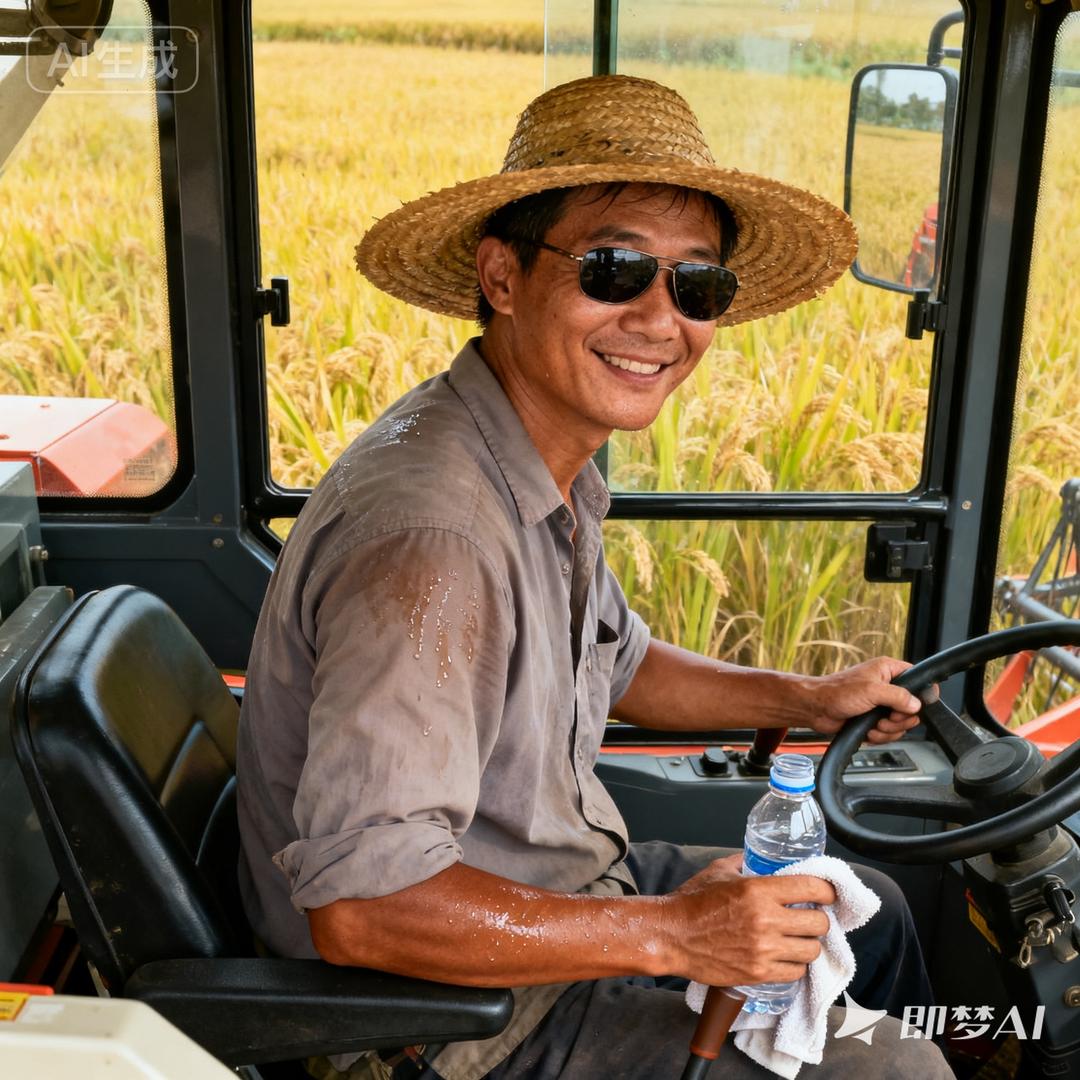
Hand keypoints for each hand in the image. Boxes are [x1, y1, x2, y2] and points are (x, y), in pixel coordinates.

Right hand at [662, 854, 835, 986]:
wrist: (671, 935)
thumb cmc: (692, 902)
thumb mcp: (718, 871)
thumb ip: (744, 863)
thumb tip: (759, 858)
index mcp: (758, 890)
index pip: (811, 888)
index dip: (827, 891)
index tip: (828, 894)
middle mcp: (766, 919)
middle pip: (818, 923)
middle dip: (818, 919)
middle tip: (810, 918)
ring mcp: (764, 949)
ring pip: (811, 950)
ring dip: (807, 944)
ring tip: (797, 940)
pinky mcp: (758, 972)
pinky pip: (795, 972)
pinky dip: (794, 965)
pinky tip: (785, 957)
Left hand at [804, 657, 931, 743]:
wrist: (816, 709)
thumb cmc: (836, 692)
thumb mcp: (871, 690)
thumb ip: (898, 696)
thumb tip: (916, 704)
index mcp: (888, 670)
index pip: (918, 678)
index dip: (922, 694)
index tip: (915, 706)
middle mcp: (887, 686)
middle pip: (913, 708)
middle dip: (901, 719)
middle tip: (887, 718)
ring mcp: (882, 705)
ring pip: (902, 723)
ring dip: (889, 730)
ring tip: (874, 725)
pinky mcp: (875, 720)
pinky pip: (890, 733)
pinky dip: (880, 736)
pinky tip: (868, 731)